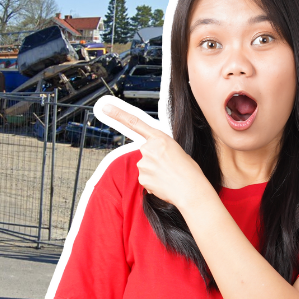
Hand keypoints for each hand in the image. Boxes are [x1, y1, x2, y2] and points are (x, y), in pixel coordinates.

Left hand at [95, 97, 210, 208]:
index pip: (135, 123)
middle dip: (154, 159)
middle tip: (169, 167)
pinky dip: (153, 182)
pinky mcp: (141, 178)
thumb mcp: (177, 150)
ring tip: (169, 176)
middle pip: (145, 152)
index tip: (106, 108)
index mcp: (160, 139)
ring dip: (154, 172)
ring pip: (145, 166)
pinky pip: (145, 179)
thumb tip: (153, 155)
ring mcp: (143, 164)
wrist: (191, 190)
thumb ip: (161, 148)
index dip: (118, 114)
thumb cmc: (189, 171)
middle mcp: (148, 149)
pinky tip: (164, 184)